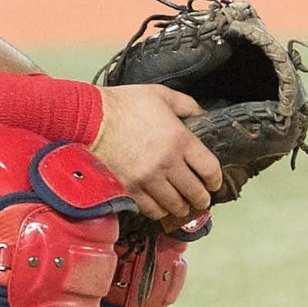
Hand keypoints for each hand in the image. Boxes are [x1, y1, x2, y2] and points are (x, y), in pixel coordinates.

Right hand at [92, 81, 223, 225]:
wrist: (92, 118)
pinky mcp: (130, 189)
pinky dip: (161, 211)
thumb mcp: (163, 95)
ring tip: (183, 205)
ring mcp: (148, 179)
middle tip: (202, 198)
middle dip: (202, 198)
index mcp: (180, 140)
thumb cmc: (126, 104)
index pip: (209, 169)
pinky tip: (162, 206)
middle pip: (195, 192)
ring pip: (175, 205)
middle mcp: (167, 163)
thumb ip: (188, 106)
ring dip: (182, 207)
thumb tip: (203, 116)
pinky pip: (152, 210)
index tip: (214, 182)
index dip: (215, 180)